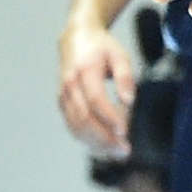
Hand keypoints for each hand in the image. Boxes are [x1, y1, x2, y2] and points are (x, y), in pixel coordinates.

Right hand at [55, 19, 136, 153]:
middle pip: (83, 119)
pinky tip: (104, 147)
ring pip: (76, 127)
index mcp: (84, 71)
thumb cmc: (101, 48)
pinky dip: (87, 140)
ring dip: (96, 143)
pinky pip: (73, 126)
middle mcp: (70, 85)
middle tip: (124, 150)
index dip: (109, 118)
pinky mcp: (63, 104)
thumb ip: (126, 77)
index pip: (95, 100)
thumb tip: (129, 101)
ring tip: (117, 153)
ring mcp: (63, 96)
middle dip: (104, 138)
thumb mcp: (119, 55)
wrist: (76, 38)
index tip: (125, 132)